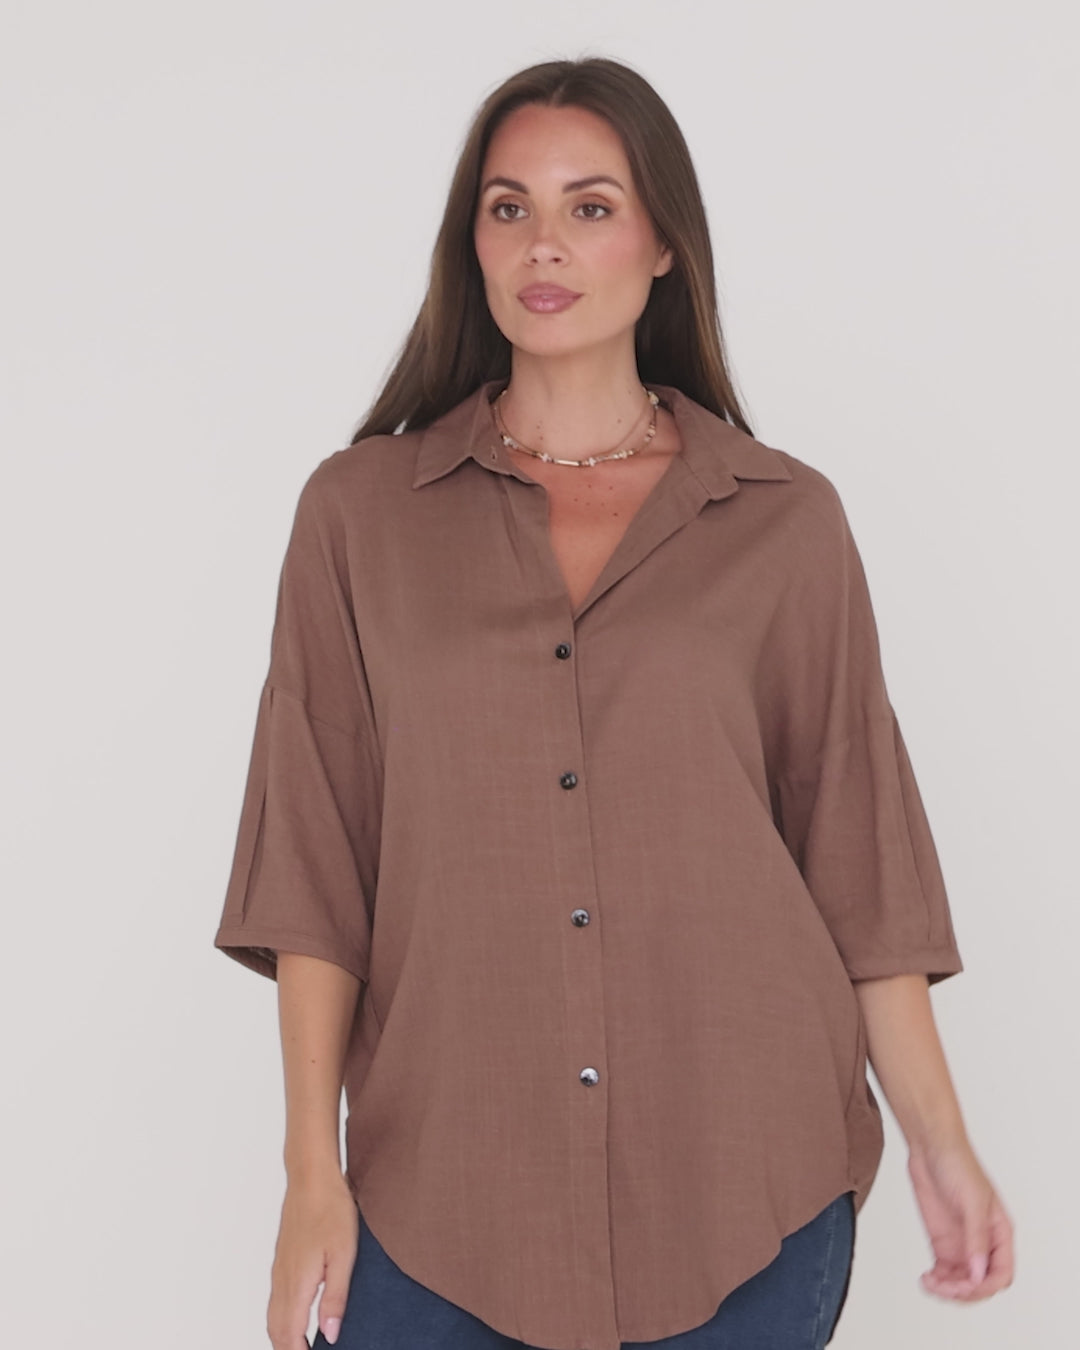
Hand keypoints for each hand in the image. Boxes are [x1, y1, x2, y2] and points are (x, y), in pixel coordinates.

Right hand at [267, 1168, 357, 1348]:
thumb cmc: (331, 1210)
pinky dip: (281, 1318)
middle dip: (287, 1349)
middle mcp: (283, 1280)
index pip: (291, 1335)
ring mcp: (279, 1269)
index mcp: (298, 1284)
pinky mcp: (281, 1259)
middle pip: (277, 1330)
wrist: (311, 1177)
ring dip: (283, 1336)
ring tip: (301, 1345)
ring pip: (273, 1316)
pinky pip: (275, 1299)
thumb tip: (331, 1335)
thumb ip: (336, 1298)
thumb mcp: (344, 1255)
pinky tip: (296, 1315)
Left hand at [907, 1136, 1014, 1301]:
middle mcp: (982, 1243)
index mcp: (999, 1233)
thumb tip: (977, 1272)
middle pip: (981, 1283)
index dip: (986, 1286)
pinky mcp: (942, 1241)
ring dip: (948, 1289)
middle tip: (944, 1287)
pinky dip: (937, 1281)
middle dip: (964, 1291)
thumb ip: (975, 1238)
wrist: (930, 1146)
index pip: (1002, 1274)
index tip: (967, 1285)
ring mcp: (962, 1243)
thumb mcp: (971, 1201)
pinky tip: (926, 1279)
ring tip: (931, 1284)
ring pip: (961, 1281)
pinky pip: (944, 1271)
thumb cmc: (958, 1164)